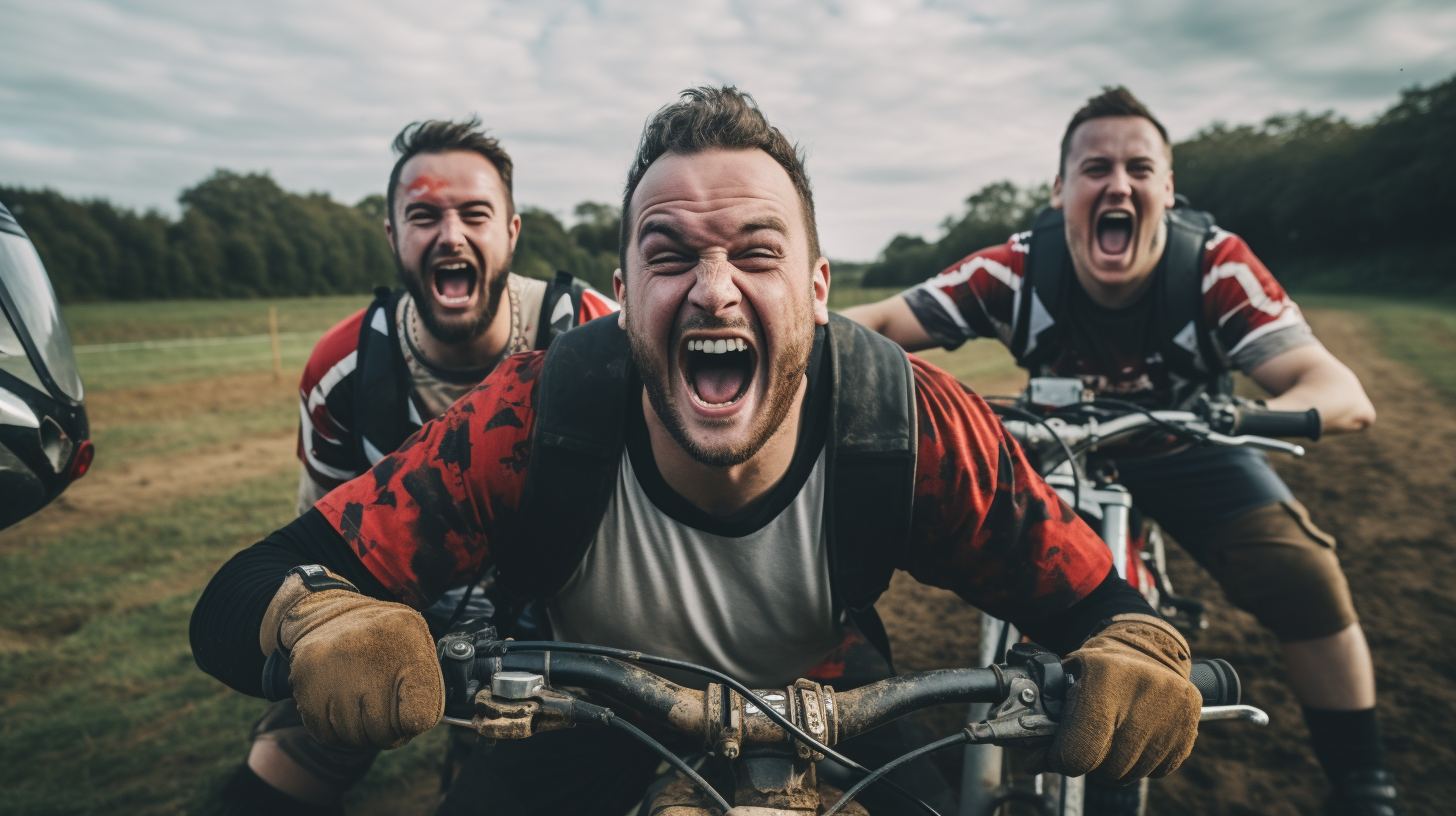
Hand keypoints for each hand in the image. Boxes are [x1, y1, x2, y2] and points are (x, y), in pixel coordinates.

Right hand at [260, 568, 443, 747]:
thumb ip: (427, 684)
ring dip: (361, 730)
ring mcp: (331, 669)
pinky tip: (339, 704)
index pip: (420, 714)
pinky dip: (335, 729)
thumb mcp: (417, 643)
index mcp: (406, 639)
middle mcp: (365, 652)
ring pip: (354, 738)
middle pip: (385, 732)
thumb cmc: (383, 639)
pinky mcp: (304, 684)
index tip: (411, 713)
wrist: (326, 615)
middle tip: (384, 710)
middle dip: (388, 730)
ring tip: (360, 702)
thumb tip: (418, 724)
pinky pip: (326, 735)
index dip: (417, 721)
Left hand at [1028, 613, 1200, 782]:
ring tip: (1107, 740)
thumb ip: (1051, 714)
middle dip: (1087, 763)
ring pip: (1131, 773)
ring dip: (1113, 766)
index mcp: (1107, 677)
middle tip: (1080, 746)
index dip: (1059, 760)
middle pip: (1106, 768)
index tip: (1051, 756)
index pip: (1079, 751)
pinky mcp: (1189, 728)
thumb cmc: (1102, 665)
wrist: (1151, 649)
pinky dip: (1140, 764)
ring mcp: (1172, 713)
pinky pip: (1157, 771)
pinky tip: (1132, 739)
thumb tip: (1034, 758)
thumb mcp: (1069, 675)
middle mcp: (1145, 694)